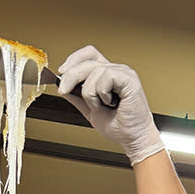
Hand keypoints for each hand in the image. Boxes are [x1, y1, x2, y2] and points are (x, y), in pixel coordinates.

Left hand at [58, 46, 163, 165]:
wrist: (132, 138)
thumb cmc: (119, 126)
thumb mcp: (89, 110)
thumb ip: (77, 97)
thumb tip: (62, 87)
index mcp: (107, 75)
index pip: (89, 54)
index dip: (73, 59)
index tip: (62, 73)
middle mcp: (115, 70)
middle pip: (86, 62)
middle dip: (70, 76)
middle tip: (64, 91)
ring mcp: (123, 73)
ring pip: (94, 72)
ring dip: (90, 94)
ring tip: (100, 106)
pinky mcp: (129, 79)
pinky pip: (106, 77)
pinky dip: (102, 93)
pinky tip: (110, 103)